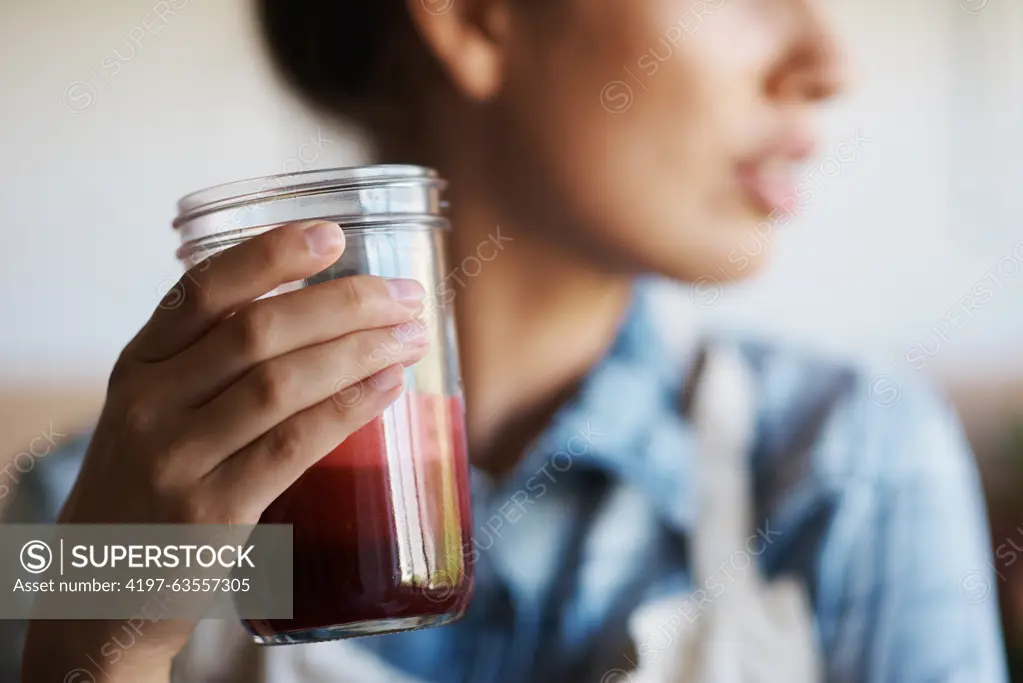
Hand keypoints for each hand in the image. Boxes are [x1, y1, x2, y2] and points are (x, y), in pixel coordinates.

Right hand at [22, 221, 428, 681]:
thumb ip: (213, 362)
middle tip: (406, 296)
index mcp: (139, 363)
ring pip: (282, 383)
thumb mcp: (157, 411)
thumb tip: (322, 311)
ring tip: (411, 336)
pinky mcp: (212, 512)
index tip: (334, 235)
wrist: (101, 590)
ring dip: (360, 351)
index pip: (203, 289)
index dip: (272, 253)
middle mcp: (150, 403)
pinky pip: (294, 446)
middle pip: (258, 329)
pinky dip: (348, 410)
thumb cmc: (151, 485)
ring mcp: (176, 459)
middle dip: (345, 303)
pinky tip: (388, 388)